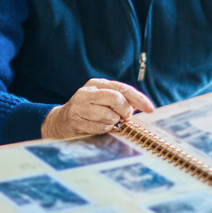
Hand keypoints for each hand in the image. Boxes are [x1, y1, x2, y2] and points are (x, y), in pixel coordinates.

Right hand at [41, 78, 155, 139]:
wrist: (61, 120)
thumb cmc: (88, 109)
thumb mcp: (103, 99)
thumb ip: (120, 100)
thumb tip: (140, 106)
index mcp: (97, 83)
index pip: (122, 88)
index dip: (139, 99)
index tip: (150, 109)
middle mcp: (88, 92)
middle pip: (116, 99)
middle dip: (125, 111)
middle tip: (124, 118)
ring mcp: (80, 105)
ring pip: (109, 115)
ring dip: (113, 122)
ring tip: (108, 121)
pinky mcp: (76, 119)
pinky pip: (100, 127)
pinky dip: (104, 129)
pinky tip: (99, 126)